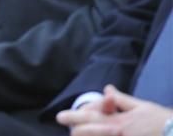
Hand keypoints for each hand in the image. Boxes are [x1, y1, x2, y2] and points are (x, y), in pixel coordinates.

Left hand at [57, 85, 172, 135]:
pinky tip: (91, 134)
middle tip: (70, 127)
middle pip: (87, 133)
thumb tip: (107, 90)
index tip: (61, 117)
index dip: (74, 117)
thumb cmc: (161, 121)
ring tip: (78, 131)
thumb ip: (121, 100)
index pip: (90, 118)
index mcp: (118, 121)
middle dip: (76, 131)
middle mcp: (116, 133)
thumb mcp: (141, 107)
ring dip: (86, 134)